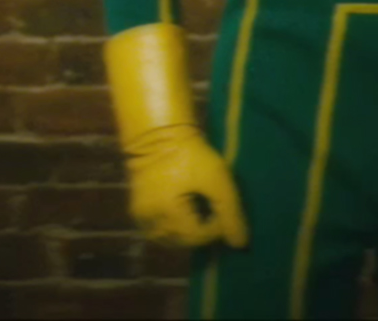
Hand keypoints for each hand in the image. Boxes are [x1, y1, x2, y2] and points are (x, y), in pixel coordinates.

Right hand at [122, 123, 249, 247]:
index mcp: (166, 211)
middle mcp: (149, 219)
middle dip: (202, 232)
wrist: (158, 134)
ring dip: (187, 235)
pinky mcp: (138, 212)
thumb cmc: (190, 153)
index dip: (216, 228)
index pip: (199, 237)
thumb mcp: (217, 178)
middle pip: (184, 242)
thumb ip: (230, 213)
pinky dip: (172, 231)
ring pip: (169, 240)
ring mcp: (140, 217)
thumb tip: (239, 244)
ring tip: (200, 217)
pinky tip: (184, 218)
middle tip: (214, 214)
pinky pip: (157, 233)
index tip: (223, 209)